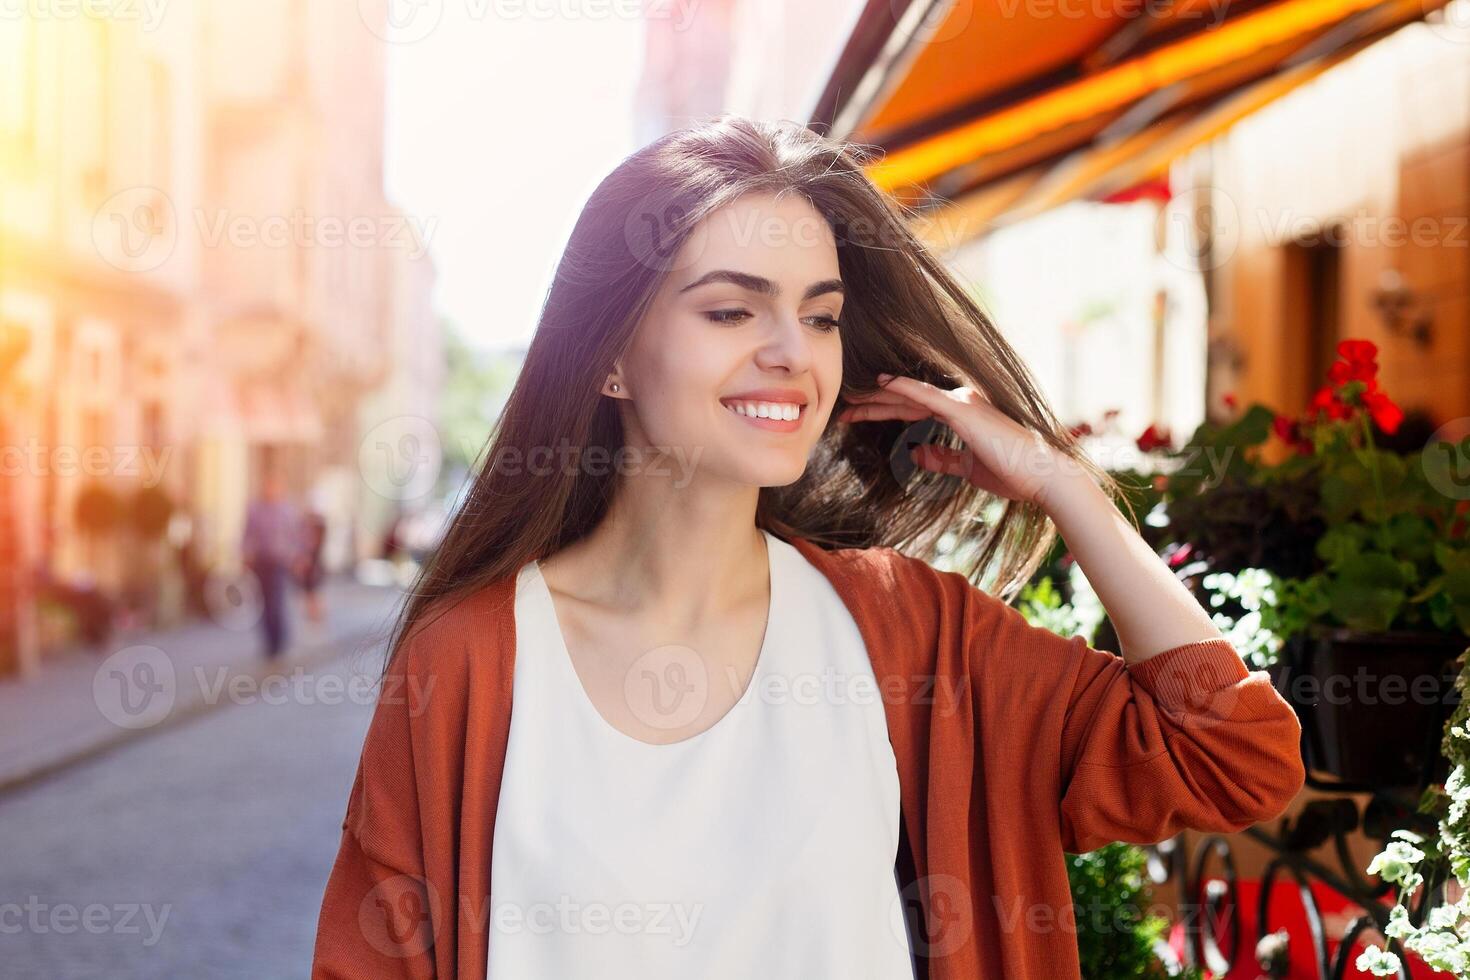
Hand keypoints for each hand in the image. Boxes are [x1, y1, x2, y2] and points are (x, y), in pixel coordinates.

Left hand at [837, 372, 1064, 508]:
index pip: (911, 408)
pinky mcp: (963, 411)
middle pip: (904, 400)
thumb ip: (941, 458)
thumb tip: (914, 453)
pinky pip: (925, 395)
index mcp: (960, 413)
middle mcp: (959, 401)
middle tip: (842, 408)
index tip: (856, 416)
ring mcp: (961, 403)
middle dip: (872, 404)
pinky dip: (903, 387)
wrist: (1042, 476)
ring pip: (908, 396)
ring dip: (877, 399)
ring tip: (849, 403)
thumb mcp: (967, 467)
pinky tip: (882, 383)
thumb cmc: (1011, 472)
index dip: (882, 411)